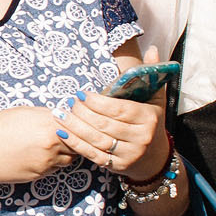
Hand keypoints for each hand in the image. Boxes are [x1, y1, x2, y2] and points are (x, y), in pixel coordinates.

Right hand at [0, 105, 77, 185]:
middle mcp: (50, 145)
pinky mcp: (40, 175)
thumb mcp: (24, 113)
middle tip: (70, 132)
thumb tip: (64, 116)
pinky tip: (39, 153)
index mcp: (48, 125)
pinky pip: (56, 167)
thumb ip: (48, 115)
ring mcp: (46, 162)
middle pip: (79, 142)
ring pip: (70, 157)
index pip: (79, 124)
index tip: (79, 119)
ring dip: (67, 151)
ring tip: (51, 143)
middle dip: (77, 138)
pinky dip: (54, 161)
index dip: (81, 122)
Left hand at [53, 77, 170, 178]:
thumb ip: (152, 73)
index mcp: (149, 119)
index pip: (119, 110)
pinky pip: (92, 154)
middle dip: (83, 113)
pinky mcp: (117, 166)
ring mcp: (129, 154)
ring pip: (96, 139)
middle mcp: (141, 138)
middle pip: (105, 124)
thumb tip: (153, 49)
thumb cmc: (150, 122)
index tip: (82, 94)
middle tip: (69, 102)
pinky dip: (76, 143)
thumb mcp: (156, 98)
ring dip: (75, 127)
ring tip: (60, 115)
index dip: (97, 102)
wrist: (155, 158)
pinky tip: (63, 132)